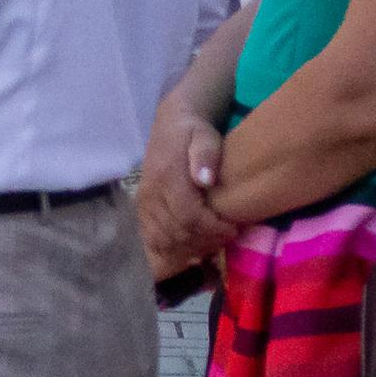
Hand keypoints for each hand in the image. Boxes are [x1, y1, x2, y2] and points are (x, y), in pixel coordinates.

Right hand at [137, 91, 236, 278]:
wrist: (170, 125)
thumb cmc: (194, 132)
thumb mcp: (205, 135)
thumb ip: (206, 154)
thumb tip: (206, 179)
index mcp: (167, 176)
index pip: (188, 215)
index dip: (212, 228)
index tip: (233, 228)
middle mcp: (151, 194)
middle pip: (176, 233)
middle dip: (205, 241)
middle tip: (227, 236)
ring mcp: (144, 204)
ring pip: (163, 241)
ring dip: (190, 248)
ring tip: (212, 241)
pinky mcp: (142, 211)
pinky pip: (152, 240)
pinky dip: (171, 250)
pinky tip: (191, 249)